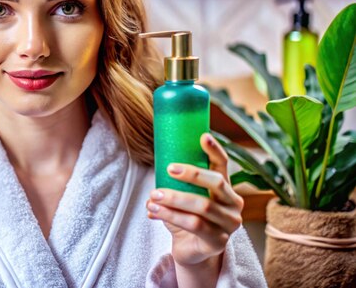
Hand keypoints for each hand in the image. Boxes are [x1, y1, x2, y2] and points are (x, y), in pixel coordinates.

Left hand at [146, 133, 243, 266]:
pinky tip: (154, 211)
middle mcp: (233, 204)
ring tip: (153, 195)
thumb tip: (155, 171)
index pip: (223, 165)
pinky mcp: (218, 241)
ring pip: (203, 205)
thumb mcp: (182, 196)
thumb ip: (174, 183)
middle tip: (169, 168)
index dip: (215, 150)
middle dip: (192, 174)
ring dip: (174, 198)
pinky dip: (170, 215)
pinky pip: (194, 224)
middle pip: (217, 183)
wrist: (190, 250)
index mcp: (225, 188)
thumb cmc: (186, 217)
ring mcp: (229, 224)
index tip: (203, 136)